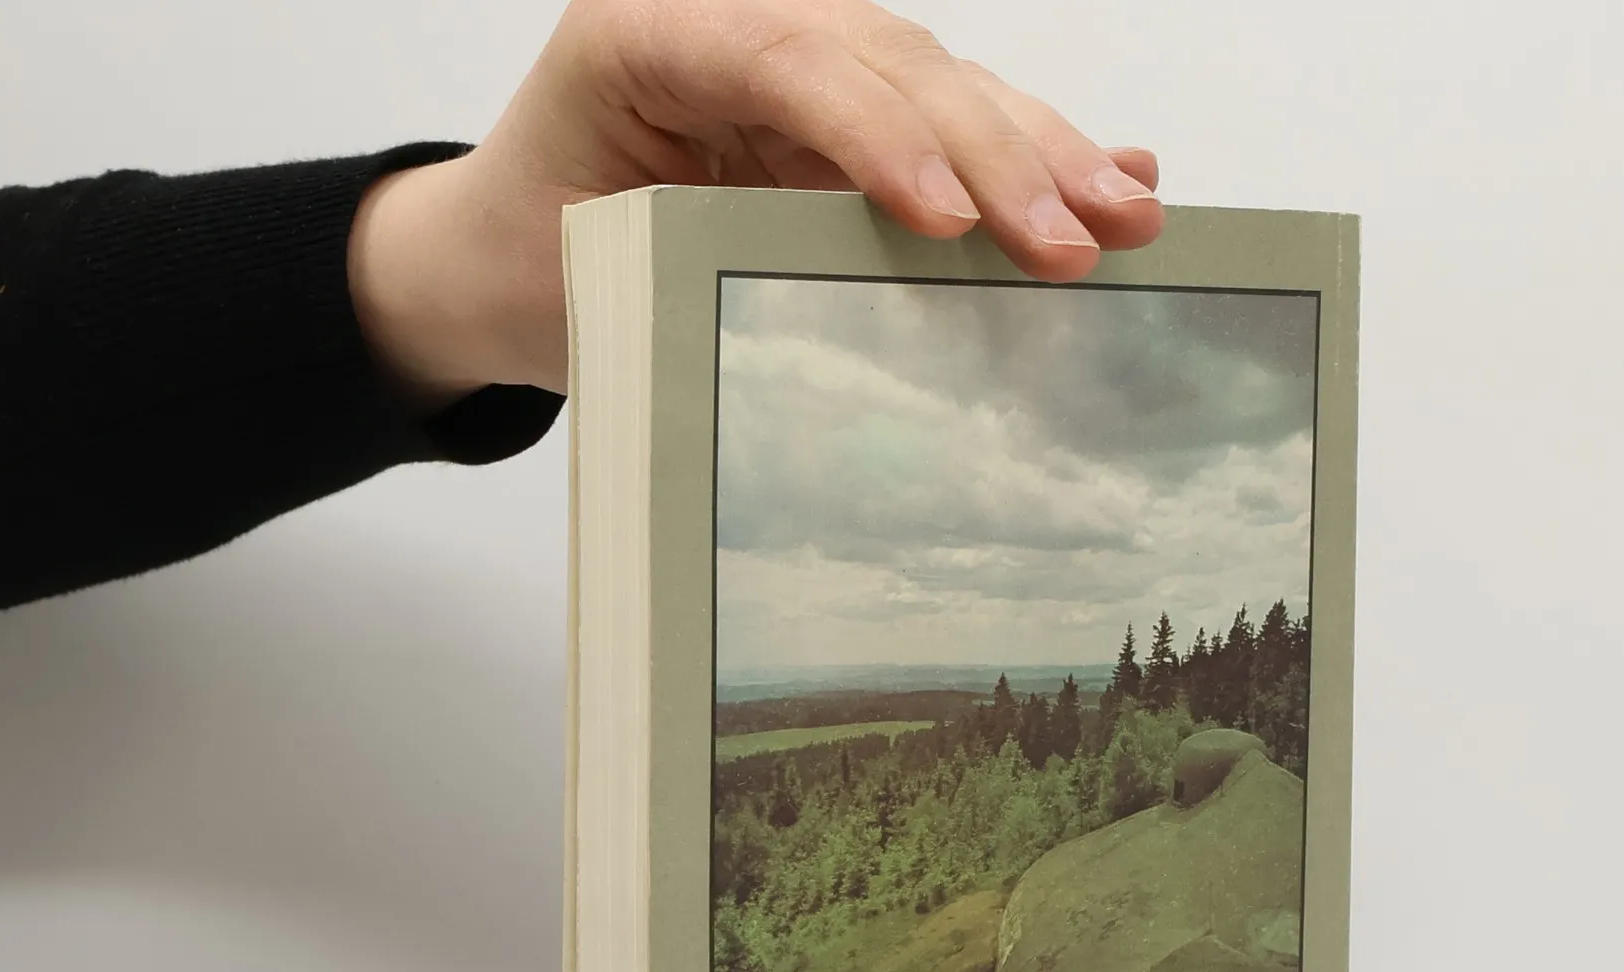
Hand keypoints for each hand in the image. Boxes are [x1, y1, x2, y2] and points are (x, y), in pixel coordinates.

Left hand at [348, 0, 1162, 408]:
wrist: (495, 258)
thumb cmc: (532, 264)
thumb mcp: (599, 267)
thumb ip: (714, 252)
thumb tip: (858, 293)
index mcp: (649, 33)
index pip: (786, 62)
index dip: (877, 136)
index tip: (948, 222)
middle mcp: (735, 23)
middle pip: (889, 62)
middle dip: (997, 152)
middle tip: (1078, 238)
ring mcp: (797, 59)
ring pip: (939, 82)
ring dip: (1042, 150)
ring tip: (1128, 213)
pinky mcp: (836, 112)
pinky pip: (943, 121)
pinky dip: (1028, 151)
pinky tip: (1116, 168)